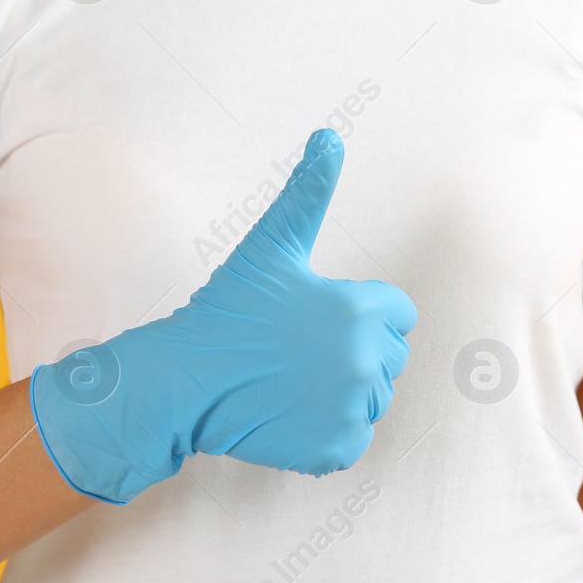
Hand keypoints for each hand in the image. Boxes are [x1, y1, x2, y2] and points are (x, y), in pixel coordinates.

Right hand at [29, 129, 417, 503]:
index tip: (317, 319)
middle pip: (389, 357)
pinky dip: (328, 433)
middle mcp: (365, 359)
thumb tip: (330, 135)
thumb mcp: (269, 246)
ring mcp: (351, 407)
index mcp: (360, 309)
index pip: (398, 314)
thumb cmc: (226, 311)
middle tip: (298, 352)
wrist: (184, 380)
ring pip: (374, 398)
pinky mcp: (335, 448)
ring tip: (293, 381)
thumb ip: (308, 193)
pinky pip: (354, 439)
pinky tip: (291, 412)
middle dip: (354, 352)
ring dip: (343, 392)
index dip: (361, 313)